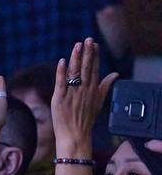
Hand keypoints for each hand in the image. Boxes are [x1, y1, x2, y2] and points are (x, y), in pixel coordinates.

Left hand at [51, 38, 118, 156]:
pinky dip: (61, 72)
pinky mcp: (59, 99)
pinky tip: (62, 61)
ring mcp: (71, 93)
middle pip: (86, 67)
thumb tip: (115, 74)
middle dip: (87, 53)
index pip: (94, 68)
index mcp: (92, 89)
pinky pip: (60, 83)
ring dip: (76, 58)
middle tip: (87, 39)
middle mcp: (83, 89)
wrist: (75, 135)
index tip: (94, 44)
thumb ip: (105, 86)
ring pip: (74, 72)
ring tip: (77, 45)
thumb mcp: (98, 101)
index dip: (94, 56)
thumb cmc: (85, 119)